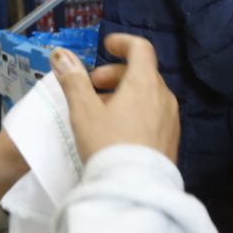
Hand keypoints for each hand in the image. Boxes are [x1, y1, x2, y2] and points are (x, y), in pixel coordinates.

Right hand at [54, 34, 178, 163]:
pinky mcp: (172, 140)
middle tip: (92, 86)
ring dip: (125, 94)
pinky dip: (137, 111)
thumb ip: (73, 80)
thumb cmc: (107, 145)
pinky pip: (155, 114)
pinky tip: (118, 130)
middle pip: (142, 73)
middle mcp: (164, 97)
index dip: (123, 42)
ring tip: (101, 110)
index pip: (141, 49)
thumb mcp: (84, 111)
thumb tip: (60, 54)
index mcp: (145, 84)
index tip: (106, 46)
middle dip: (115, 74)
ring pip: (148, 95)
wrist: (134, 190)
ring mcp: (171, 119)